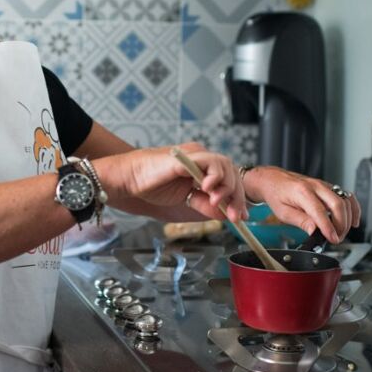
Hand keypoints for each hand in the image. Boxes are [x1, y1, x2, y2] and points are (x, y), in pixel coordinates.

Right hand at [102, 142, 246, 222]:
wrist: (131, 180)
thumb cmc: (153, 186)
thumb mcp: (186, 200)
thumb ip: (205, 204)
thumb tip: (224, 214)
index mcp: (202, 167)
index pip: (228, 178)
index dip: (237, 197)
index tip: (240, 216)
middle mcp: (201, 158)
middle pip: (231, 172)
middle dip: (236, 196)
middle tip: (234, 216)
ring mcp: (195, 155)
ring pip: (225, 164)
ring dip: (227, 186)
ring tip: (218, 202)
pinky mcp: (186, 157)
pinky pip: (210, 161)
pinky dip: (215, 174)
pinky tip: (210, 188)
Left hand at [246, 166, 360, 242]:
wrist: (272, 180)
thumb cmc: (276, 194)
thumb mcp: (283, 212)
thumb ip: (301, 221)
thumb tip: (314, 231)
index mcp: (302, 192)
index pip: (320, 212)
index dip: (328, 227)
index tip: (333, 239)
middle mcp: (315, 186)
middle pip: (338, 204)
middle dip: (341, 225)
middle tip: (336, 238)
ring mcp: (323, 185)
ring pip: (345, 200)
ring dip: (348, 219)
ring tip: (341, 232)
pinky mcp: (328, 187)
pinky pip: (347, 196)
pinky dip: (353, 208)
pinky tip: (353, 220)